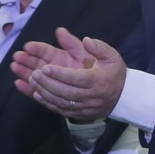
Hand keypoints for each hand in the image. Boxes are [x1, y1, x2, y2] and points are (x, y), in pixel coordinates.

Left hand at [10, 27, 126, 120]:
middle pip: (66, 91)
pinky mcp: (78, 113)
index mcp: (98, 80)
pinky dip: (46, 102)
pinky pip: (60, 109)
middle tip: (34, 73)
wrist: (123, 97)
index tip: (45, 67)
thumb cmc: (114, 73)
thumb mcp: (111, 56)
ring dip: (44, 91)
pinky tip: (35, 93)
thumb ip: (98, 47)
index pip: (77, 78)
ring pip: (60, 101)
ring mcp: (84, 107)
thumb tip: (86, 40)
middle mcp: (91, 96)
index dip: (60, 74)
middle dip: (48, 82)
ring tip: (31, 80)